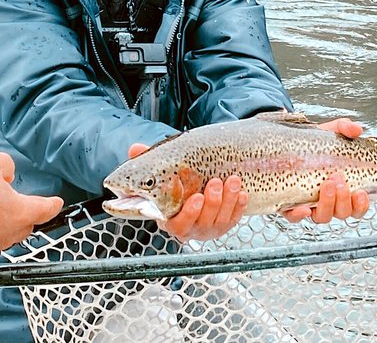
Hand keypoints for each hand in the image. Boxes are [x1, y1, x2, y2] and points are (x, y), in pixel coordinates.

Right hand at [0, 152, 62, 265]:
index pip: (44, 209)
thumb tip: (7, 175)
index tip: (57, 203)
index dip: (52, 204)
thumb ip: (5, 166)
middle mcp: (7, 235)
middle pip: (23, 224)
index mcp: (19, 213)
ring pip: (0, 233)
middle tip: (9, 198)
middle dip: (21, 212)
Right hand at [126, 143, 247, 241]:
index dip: (189, 213)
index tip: (196, 198)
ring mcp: (209, 228)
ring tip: (232, 180)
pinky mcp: (225, 223)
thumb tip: (135, 149)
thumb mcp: (158, 175)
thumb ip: (146, 163)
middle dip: (212, 203)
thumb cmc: (172, 185)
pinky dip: (239, 206)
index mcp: (171, 220)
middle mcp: (191, 228)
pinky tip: (241, 192)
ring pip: (222, 220)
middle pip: (204, 223)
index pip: (179, 224)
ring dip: (229, 200)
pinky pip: (235, 218)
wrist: (188, 188)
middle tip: (215, 182)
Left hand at [280, 119, 369, 223]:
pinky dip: (299, 215)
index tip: (361, 192)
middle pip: (342, 213)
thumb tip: (356, 128)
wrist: (287, 143)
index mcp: (343, 189)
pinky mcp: (289, 205)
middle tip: (339, 180)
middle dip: (343, 199)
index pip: (357, 206)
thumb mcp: (330, 132)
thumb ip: (344, 128)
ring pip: (322, 216)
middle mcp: (328, 201)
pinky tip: (302, 208)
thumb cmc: (314, 144)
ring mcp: (309, 204)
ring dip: (327, 204)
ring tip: (326, 185)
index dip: (362, 204)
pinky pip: (293, 216)